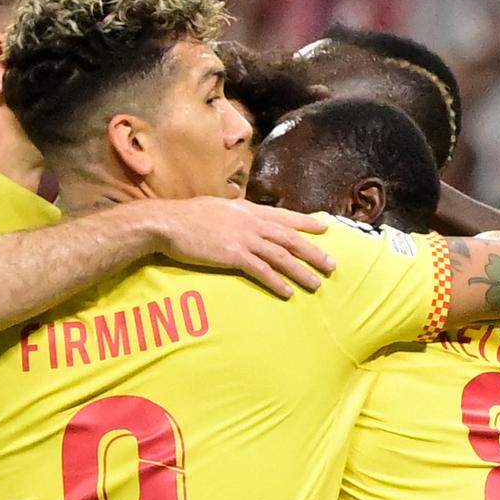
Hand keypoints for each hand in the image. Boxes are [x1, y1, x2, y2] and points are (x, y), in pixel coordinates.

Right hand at [143, 198, 335, 297]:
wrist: (167, 223)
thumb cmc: (185, 216)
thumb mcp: (215, 207)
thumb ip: (233, 213)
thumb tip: (240, 215)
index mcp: (246, 210)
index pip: (283, 216)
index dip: (305, 223)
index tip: (324, 228)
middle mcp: (250, 222)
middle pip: (290, 238)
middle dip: (313, 251)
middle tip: (332, 264)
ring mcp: (243, 238)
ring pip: (281, 256)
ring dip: (301, 271)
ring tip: (316, 283)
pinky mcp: (233, 255)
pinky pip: (261, 270)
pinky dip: (277, 282)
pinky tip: (287, 292)